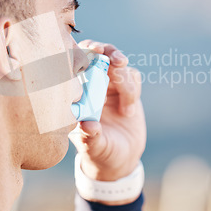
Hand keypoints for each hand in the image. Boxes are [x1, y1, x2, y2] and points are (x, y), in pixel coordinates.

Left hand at [69, 39, 146, 204]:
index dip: (85, 50)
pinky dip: (133, 90)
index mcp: (77, 92)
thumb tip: (87, 125)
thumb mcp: (93, 147)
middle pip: (100, 54)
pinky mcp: (128, 90)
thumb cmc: (99, 153)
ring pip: (120, 67)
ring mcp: (111, 86)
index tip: (95, 51)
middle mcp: (92, 85)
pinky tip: (128, 112)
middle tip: (118, 61)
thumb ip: (90, 137)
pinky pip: (133, 77)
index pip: (77, 61)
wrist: (121, 160)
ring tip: (127, 108)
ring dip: (125, 81)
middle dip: (110, 53)